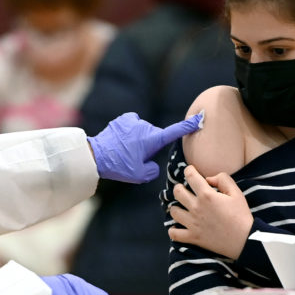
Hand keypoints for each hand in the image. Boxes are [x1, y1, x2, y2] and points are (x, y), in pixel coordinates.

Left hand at [87, 111, 203, 182]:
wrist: (96, 155)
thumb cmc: (119, 166)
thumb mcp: (140, 175)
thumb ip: (153, 170)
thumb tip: (152, 163)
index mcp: (152, 139)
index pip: (174, 132)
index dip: (187, 126)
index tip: (199, 119)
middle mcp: (146, 127)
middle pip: (155, 137)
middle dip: (150, 146)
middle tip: (136, 158)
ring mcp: (134, 121)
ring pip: (144, 132)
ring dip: (139, 139)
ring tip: (125, 151)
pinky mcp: (125, 119)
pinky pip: (134, 125)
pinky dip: (131, 132)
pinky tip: (122, 140)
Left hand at [168, 165, 253, 258]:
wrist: (244, 240)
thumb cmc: (241, 216)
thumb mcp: (237, 193)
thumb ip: (223, 179)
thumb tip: (208, 178)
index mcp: (207, 195)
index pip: (190, 176)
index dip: (189, 170)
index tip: (191, 171)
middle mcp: (196, 208)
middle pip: (177, 192)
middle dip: (179, 187)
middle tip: (185, 190)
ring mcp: (192, 223)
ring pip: (173, 211)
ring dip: (176, 207)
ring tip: (183, 208)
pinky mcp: (193, 237)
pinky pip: (174, 233)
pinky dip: (173, 230)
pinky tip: (178, 227)